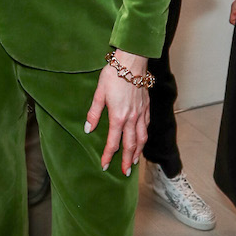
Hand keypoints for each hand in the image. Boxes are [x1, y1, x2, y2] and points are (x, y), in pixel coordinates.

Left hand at [85, 49, 149, 176]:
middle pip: (130, 145)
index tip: (105, 166)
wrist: (132, 62)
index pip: (113, 142)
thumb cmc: (113, 75)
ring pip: (142, 138)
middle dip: (126, 160)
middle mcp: (132, 119)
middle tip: (125, 172)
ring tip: (134, 162)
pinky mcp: (147, 107)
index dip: (108, 155)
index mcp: (118, 117)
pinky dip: (145, 137)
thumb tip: (88, 129)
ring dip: (138, 152)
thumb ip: (94, 113)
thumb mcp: (99, 93)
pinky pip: (147, 127)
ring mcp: (141, 114)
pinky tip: (142, 140)